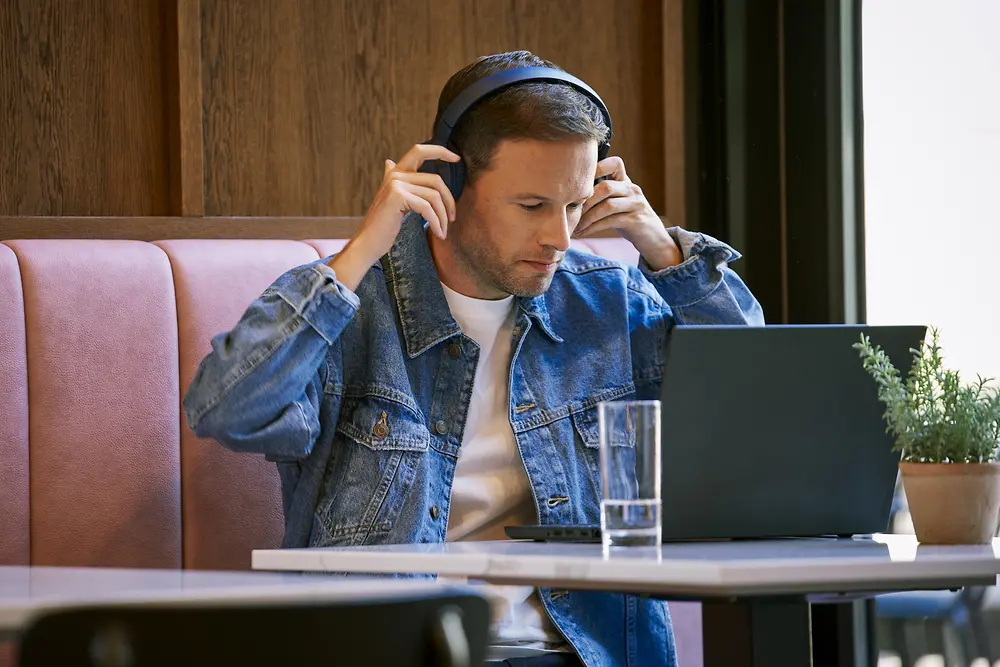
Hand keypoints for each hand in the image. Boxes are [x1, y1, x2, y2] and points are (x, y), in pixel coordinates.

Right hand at [330, 144, 459, 289]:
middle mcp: (395, 175)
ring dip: (443, 216)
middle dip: (449, 199)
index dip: (440, 151)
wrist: (367, 243)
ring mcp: (395, 184)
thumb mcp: (391, 200)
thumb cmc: (382, 226)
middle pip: (435, 180)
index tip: (456, 158)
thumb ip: (397, 183)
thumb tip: (389, 161)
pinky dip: (436, 223)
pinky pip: (428, 208)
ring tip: (443, 230)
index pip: (419, 151)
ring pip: (434, 196)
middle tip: (453, 217)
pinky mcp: (397, 196)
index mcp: (395, 173)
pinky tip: (439, 234)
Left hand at [573, 156, 681, 270]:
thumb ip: (601, 193)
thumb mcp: (617, 201)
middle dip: (585, 201)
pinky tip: (583, 232)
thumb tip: (570, 191)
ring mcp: (636, 204)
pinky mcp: (636, 220)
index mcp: (626, 181)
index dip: (596, 168)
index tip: (578, 182)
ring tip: (575, 226)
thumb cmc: (628, 218)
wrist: (653, 237)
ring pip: (608, 206)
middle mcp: (632, 189)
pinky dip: (593, 228)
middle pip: (605, 187)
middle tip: (570, 212)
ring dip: (587, 217)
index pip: (615, 163)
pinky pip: (611, 221)